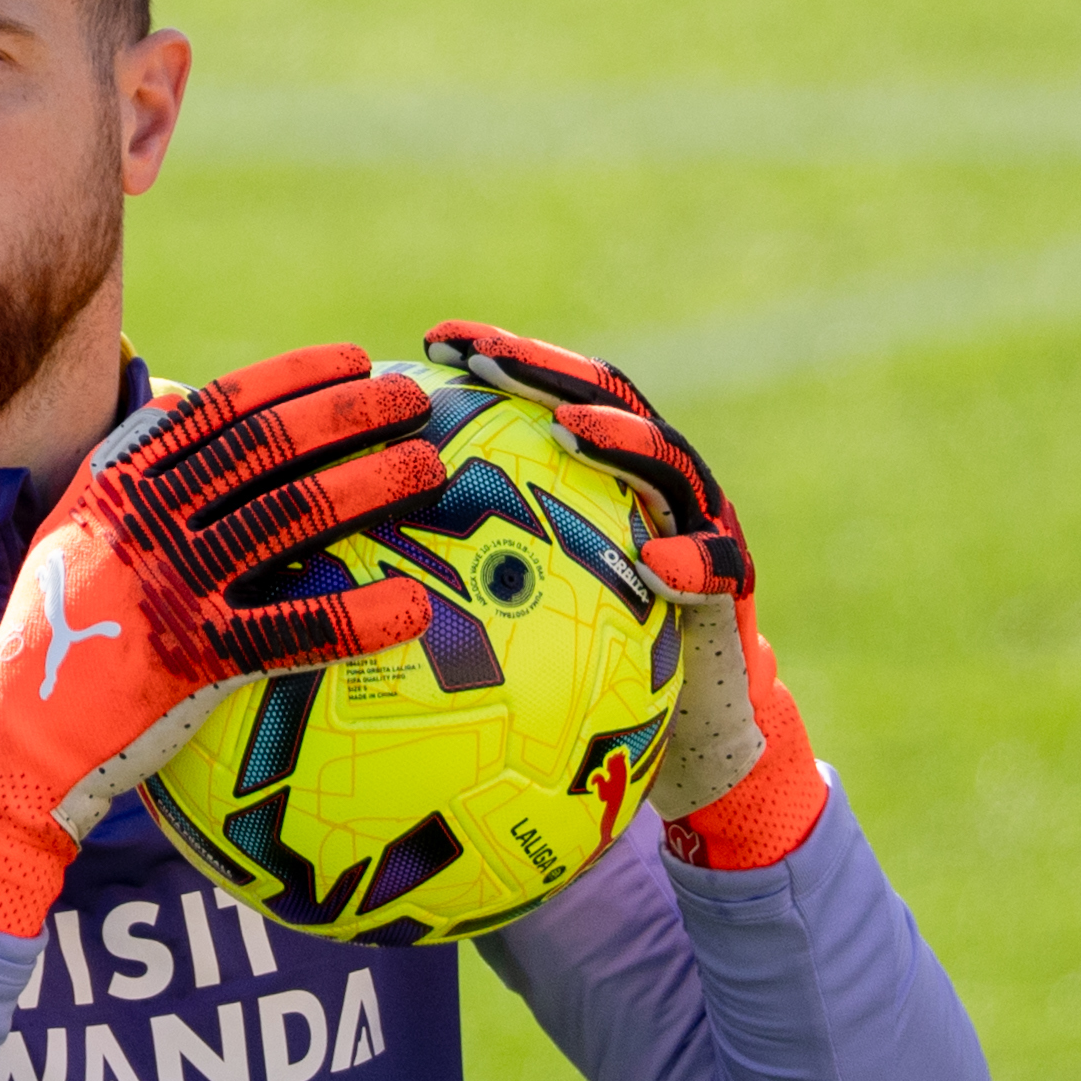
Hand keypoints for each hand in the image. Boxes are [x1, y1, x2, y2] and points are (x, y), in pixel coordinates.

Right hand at [0, 345, 444, 936]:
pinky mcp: (198, 655)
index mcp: (120, 483)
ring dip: (371, 484)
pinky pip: (295, 627)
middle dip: (348, 413)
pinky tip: (414, 606)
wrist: (22, 734)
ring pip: (291, 516)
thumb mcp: (73, 528)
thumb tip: (176, 400)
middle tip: (409, 400)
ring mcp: (173, 584)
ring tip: (431, 469)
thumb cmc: (58, 630)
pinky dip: (359, 616)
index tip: (352, 361)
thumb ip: (124, 466)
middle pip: (266, 447)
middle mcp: (147, 521)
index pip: (219, 408)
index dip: (294, 377)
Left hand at [423, 320, 827, 871]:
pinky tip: (657, 566)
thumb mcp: (512, 623)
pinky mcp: (734, 588)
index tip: (432, 345)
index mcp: (598, 480)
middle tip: (489, 358)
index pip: (547, 399)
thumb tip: (345, 577)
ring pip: (670, 465)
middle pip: (607, 403)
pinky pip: (719, 569)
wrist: (691, 734)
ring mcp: (700, 527)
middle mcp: (653, 487)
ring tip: (571, 431)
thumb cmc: (585, 676)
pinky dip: (691, 561)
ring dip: (623, 442)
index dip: (497, 362)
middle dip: (548, 371)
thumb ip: (460, 582)